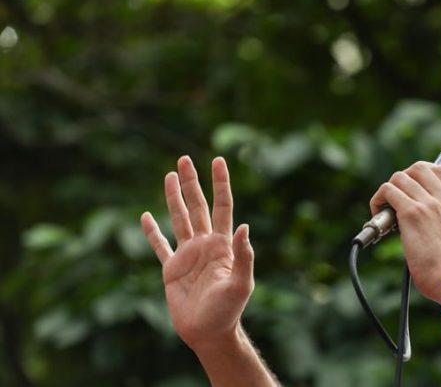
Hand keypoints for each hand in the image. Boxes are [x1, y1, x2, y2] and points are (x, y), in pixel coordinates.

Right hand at [141, 156, 253, 351]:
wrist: (208, 332)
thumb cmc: (229, 309)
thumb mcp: (241, 282)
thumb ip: (243, 255)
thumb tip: (244, 225)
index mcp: (222, 243)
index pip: (222, 205)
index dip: (220, 183)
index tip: (218, 160)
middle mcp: (205, 244)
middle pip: (198, 205)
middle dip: (192, 182)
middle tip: (184, 158)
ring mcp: (187, 255)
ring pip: (178, 219)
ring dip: (173, 198)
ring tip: (169, 176)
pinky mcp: (171, 269)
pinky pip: (159, 246)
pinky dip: (152, 232)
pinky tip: (145, 216)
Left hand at [369, 161, 440, 303]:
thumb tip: (425, 224)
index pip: (439, 171)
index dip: (420, 176)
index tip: (411, 191)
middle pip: (418, 168)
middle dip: (403, 179)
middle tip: (396, 199)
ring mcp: (429, 203)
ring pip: (400, 177)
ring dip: (387, 191)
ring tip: (384, 211)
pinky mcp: (411, 213)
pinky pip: (388, 191)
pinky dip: (378, 200)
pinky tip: (378, 216)